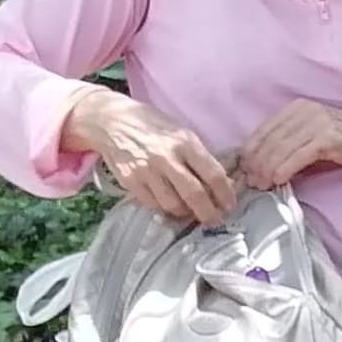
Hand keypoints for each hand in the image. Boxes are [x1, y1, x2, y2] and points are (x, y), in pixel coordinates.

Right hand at [63, 88, 234, 225]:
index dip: (226, 195)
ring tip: (191, 212)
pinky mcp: (129, 181)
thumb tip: (223, 185)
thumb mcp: (182, 134)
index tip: (230, 205)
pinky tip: (170, 204)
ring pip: (173, 204)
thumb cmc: (153, 126)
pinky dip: (164, 208)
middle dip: (208, 213)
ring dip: (186, 213)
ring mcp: (146, 171)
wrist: (111, 121)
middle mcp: (166, 157)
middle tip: (215, 220)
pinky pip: (152, 204)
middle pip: (194, 194)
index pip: (214, 174)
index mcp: (185, 143)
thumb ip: (201, 158)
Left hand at [239, 101, 341, 189]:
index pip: (263, 130)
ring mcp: (318, 122)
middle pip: (269, 140)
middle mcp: (305, 111)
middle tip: (251, 182)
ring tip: (262, 184)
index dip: (250, 152)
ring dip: (267, 170)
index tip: (244, 170)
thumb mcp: (312, 137)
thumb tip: (260, 163)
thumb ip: (289, 143)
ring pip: (280, 148)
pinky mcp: (329, 137)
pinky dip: (284, 169)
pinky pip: (298, 156)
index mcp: (297, 108)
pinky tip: (278, 180)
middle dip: (256, 164)